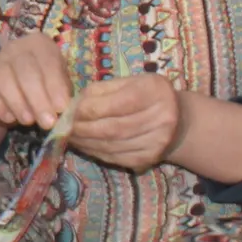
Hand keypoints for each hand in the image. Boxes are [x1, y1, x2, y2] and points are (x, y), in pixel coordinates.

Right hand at [0, 34, 73, 131]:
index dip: (55, 86)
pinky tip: (10, 119)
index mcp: (39, 44)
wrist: (10, 90)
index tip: (60, 108)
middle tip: (47, 122)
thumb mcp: (57, 85)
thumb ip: (61, 94)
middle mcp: (16, 48)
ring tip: (29, 122)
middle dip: (38, 100)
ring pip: (4, 81)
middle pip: (26, 72)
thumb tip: (63, 109)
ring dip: (18, 105)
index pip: (48, 63)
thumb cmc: (42, 86)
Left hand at [69, 74, 183, 171]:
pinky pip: (115, 157)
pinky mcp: (149, 159)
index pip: (114, 105)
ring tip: (70, 136)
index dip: (87, 110)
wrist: (178, 120)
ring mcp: (156, 142)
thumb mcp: (129, 82)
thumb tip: (73, 105)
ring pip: (111, 146)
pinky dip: (95, 152)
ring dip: (85, 142)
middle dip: (82, 129)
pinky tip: (84, 145)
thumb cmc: (147, 95)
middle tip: (63, 127)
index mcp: (154, 92)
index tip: (69, 112)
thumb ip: (102, 90)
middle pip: (112, 128)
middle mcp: (161, 118)